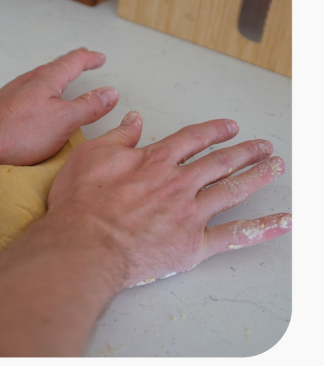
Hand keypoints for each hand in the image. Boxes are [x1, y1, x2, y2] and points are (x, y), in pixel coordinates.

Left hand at [0, 47, 118, 168]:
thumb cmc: (16, 132)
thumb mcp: (64, 120)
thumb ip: (88, 106)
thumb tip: (110, 92)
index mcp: (47, 79)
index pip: (73, 62)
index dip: (89, 59)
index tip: (100, 57)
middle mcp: (28, 81)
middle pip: (55, 68)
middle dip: (72, 65)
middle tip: (84, 61)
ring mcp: (13, 94)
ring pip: (40, 81)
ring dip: (55, 79)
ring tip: (64, 81)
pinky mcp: (2, 108)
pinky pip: (28, 95)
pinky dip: (41, 94)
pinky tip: (36, 106)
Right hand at [47, 111, 290, 288]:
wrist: (85, 244)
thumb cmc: (81, 204)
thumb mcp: (89, 156)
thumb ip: (117, 137)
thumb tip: (132, 121)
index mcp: (155, 161)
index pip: (192, 139)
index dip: (213, 131)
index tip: (228, 127)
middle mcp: (179, 183)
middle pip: (221, 162)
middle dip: (245, 151)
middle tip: (262, 147)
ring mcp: (190, 213)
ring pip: (233, 190)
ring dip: (258, 176)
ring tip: (274, 167)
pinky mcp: (194, 244)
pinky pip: (235, 235)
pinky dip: (262, 229)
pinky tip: (283, 222)